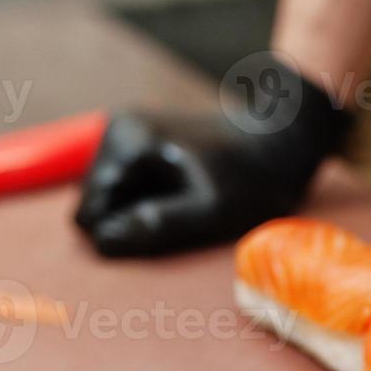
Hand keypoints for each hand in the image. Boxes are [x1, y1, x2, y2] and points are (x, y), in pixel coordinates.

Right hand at [77, 54, 351, 256]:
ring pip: (108, 199)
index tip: (171, 224)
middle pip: (95, 205)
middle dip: (131, 219)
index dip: (126, 233)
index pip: (89, 216)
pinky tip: (182, 190)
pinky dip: (148, 198)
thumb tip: (103, 241)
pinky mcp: (137, 141)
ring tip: (187, 199)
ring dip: (141, 210)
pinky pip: (124, 187)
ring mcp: (125, 132)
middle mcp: (117, 129)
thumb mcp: (211, 213)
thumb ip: (157, 226)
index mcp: (127, 143)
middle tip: (183, 211)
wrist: (280, 141)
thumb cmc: (252, 181)